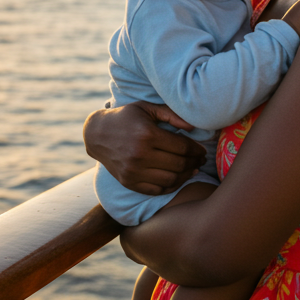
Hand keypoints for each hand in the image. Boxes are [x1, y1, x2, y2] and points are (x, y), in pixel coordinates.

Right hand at [83, 102, 205, 194]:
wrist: (97, 135)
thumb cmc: (126, 118)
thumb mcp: (146, 109)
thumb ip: (171, 115)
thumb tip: (193, 127)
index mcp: (147, 134)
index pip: (182, 147)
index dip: (197, 150)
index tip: (202, 151)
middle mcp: (140, 154)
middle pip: (179, 164)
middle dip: (195, 163)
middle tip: (201, 160)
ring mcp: (133, 171)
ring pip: (171, 180)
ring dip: (186, 176)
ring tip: (192, 169)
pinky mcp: (129, 182)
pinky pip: (157, 190)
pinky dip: (171, 186)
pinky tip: (177, 178)